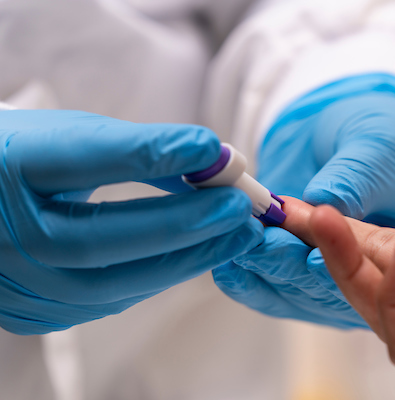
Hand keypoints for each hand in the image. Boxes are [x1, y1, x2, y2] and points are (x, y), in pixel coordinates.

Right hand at [0, 110, 262, 334]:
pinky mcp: (34, 312)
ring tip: (236, 237)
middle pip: (100, 239)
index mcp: (7, 169)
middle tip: (240, 208)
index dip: (150, 154)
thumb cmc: (29, 159)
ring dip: (184, 260)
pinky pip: (109, 299)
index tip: (211, 148)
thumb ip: (136, 149)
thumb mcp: (68, 136)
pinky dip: (158, 275)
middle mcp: (2, 236)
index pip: (83, 161)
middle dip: (183, 225)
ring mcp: (17, 284)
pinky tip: (197, 256)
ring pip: (110, 285)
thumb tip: (211, 165)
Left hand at [213, 73, 394, 328]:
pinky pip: (266, 285)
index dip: (343, 268)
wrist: (343, 125)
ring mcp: (327, 276)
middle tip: (264, 240)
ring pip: (291, 290)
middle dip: (291, 265)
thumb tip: (325, 201)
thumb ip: (356, 176)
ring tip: (242, 238)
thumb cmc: (380, 132)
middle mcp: (370, 277)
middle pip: (329, 291)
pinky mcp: (292, 266)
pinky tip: (227, 263)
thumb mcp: (379, 145)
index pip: (380, 278)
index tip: (311, 255)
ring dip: (263, 265)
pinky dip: (245, 274)